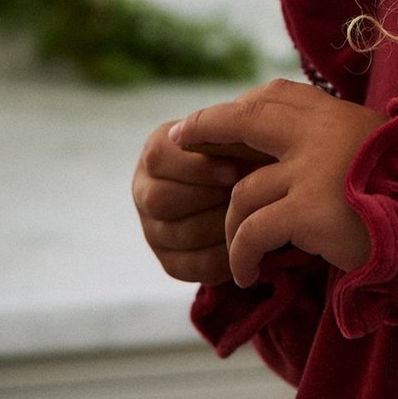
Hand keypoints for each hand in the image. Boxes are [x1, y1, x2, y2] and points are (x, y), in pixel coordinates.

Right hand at [132, 119, 255, 285]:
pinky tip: (248, 244)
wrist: (247, 185)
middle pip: (162, 200)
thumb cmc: (243, 150)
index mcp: (157, 152)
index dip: (197, 167)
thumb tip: (248, 138)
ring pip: (179, 235)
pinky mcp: (171, 261)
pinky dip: (223, 257)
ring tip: (252, 217)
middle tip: (246, 196)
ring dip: (219, 226)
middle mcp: (146, 191)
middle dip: (208, 198)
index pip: (159, 158)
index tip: (235, 171)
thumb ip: (232, 132)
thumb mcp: (234, 133)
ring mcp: (154, 230)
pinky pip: (193, 266)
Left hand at [169, 79, 386, 287]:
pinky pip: (251, 233)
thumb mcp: (372, 144)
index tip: (214, 119)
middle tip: (179, 141)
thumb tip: (292, 143)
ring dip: (231, 227)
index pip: (275, 94)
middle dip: (207, 128)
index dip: (238, 107)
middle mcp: (319, 133)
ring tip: (237, 253)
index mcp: (336, 114)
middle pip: (245, 119)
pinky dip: (241, 256)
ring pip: (242, 192)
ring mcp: (311, 170)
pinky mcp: (306, 212)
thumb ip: (334, 138)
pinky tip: (247, 272)